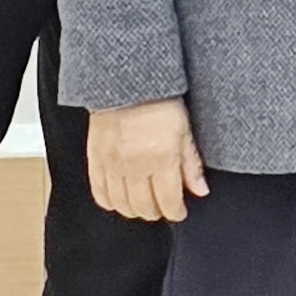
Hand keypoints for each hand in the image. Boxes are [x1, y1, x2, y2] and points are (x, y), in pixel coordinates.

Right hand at [86, 98, 206, 221]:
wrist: (125, 83)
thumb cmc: (158, 101)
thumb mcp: (184, 130)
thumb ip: (191, 164)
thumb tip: (200, 191)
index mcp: (161, 159)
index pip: (168, 201)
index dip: (175, 212)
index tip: (179, 213)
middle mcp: (135, 166)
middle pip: (144, 207)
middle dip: (156, 212)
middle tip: (163, 208)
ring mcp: (113, 165)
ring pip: (121, 204)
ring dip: (134, 210)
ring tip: (143, 205)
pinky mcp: (95, 160)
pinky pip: (99, 192)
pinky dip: (109, 201)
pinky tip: (118, 200)